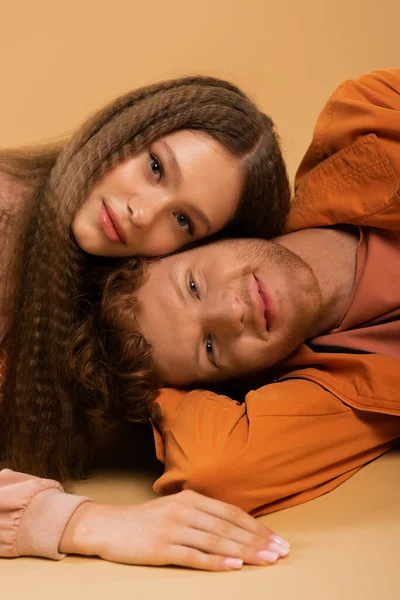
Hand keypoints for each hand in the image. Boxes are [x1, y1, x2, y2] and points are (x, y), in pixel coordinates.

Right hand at [60, 490, 289, 570]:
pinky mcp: (161, 548)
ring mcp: (173, 529)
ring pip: (216, 541)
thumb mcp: (175, 508)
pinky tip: (234, 566)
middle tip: (282, 552)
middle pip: (228, 527)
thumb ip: (201, 514)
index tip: (277, 540)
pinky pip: (193, 556)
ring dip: (245, 552)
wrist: (107, 526)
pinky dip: (216, 562)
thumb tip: (236, 527)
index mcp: (190, 498)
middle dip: (258, 541)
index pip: (231, 513)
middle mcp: (184, 510)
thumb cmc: (145, 520)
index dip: (256, 527)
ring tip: (267, 561)